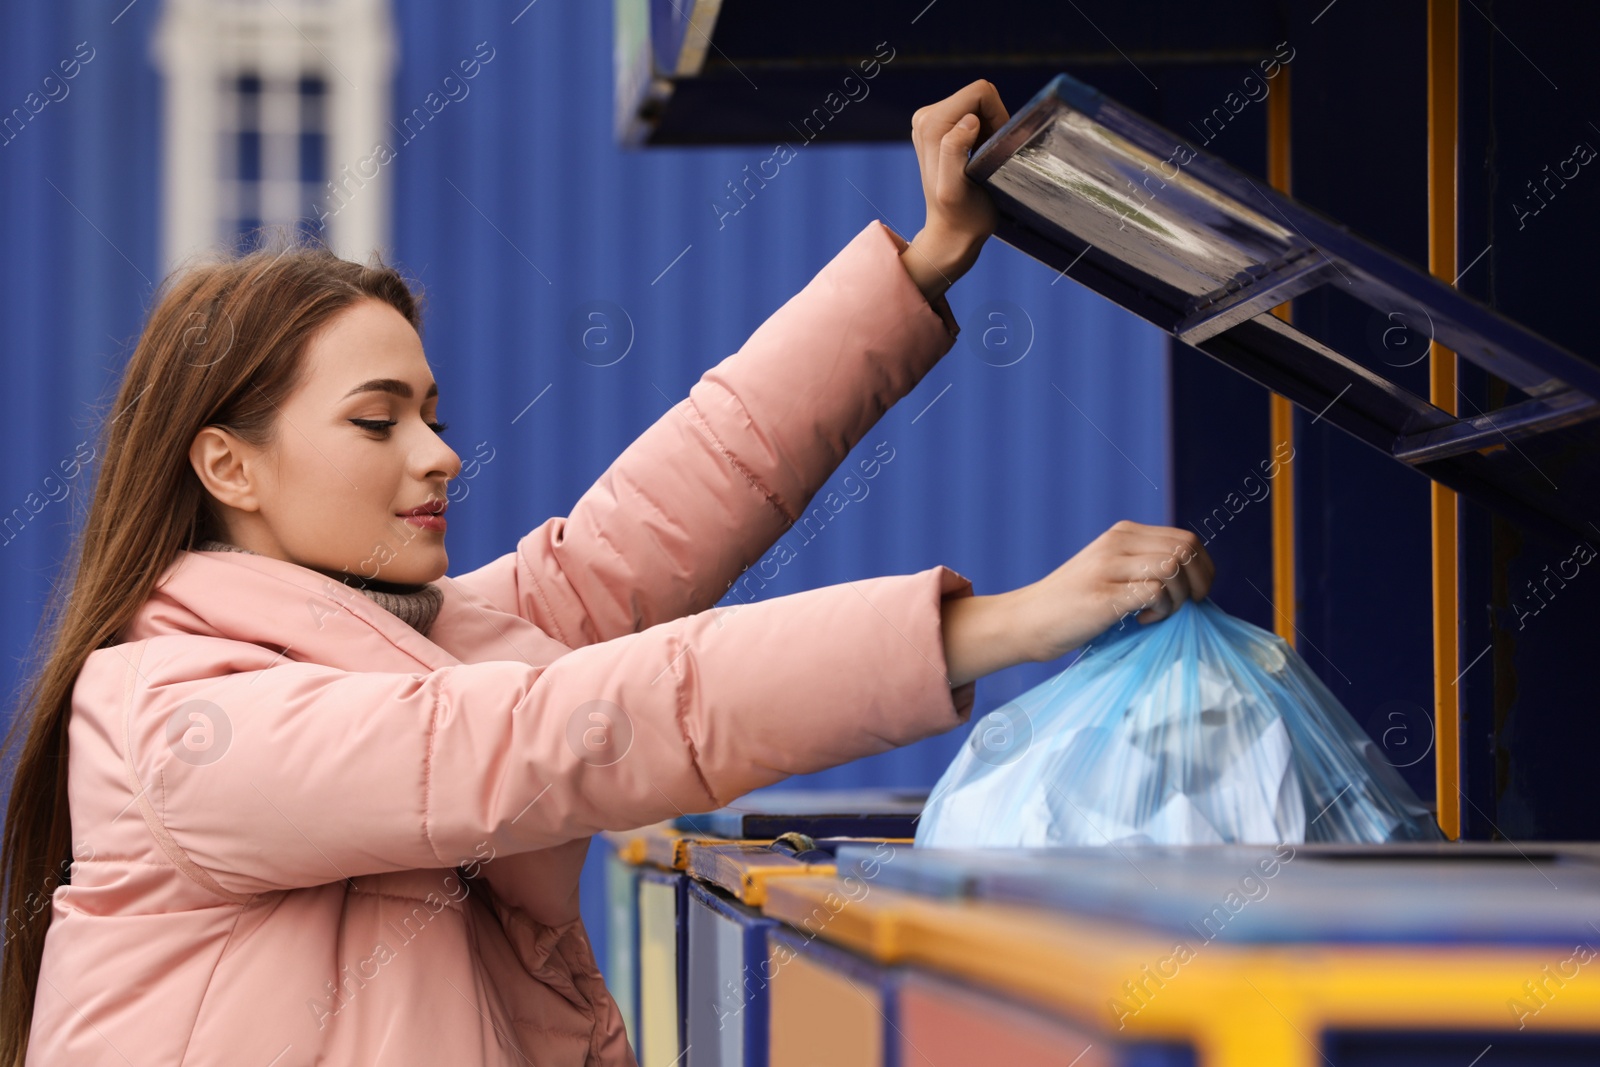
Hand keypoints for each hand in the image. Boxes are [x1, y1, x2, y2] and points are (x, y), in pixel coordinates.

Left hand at [901, 79, 1009, 301]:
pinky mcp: (939, 127)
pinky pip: (974, 112)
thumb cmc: (961, 215)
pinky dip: (984, 132)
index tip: (995, 147)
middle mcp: (925, 116)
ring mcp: (930, 120)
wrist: (951, 232)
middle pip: (979, 95)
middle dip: (993, 120)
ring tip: (982, 159)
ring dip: (990, 128)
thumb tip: (968, 122)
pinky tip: (977, 157)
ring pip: (978, 103)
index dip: (998, 115)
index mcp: (930, 123)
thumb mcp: (954, 188)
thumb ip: (954, 151)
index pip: (980, 92)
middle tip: (989, 155)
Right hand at [1017, 520, 1215, 660]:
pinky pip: (1155, 593)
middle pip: (1185, 550)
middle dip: (1198, 583)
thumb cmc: (1074, 604)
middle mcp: (1116, 542)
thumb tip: (1195, 578)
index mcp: (1122, 533)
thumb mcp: (1110, 570)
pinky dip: (1160, 612)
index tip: (1194, 594)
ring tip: (1156, 614)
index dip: (1203, 568)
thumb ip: (1144, 564)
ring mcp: (1108, 567)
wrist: (1028, 620)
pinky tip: (1141, 620)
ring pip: (1173, 568)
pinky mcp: (1104, 595)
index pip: (1185, 539)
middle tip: (1184, 607)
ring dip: (1178, 599)